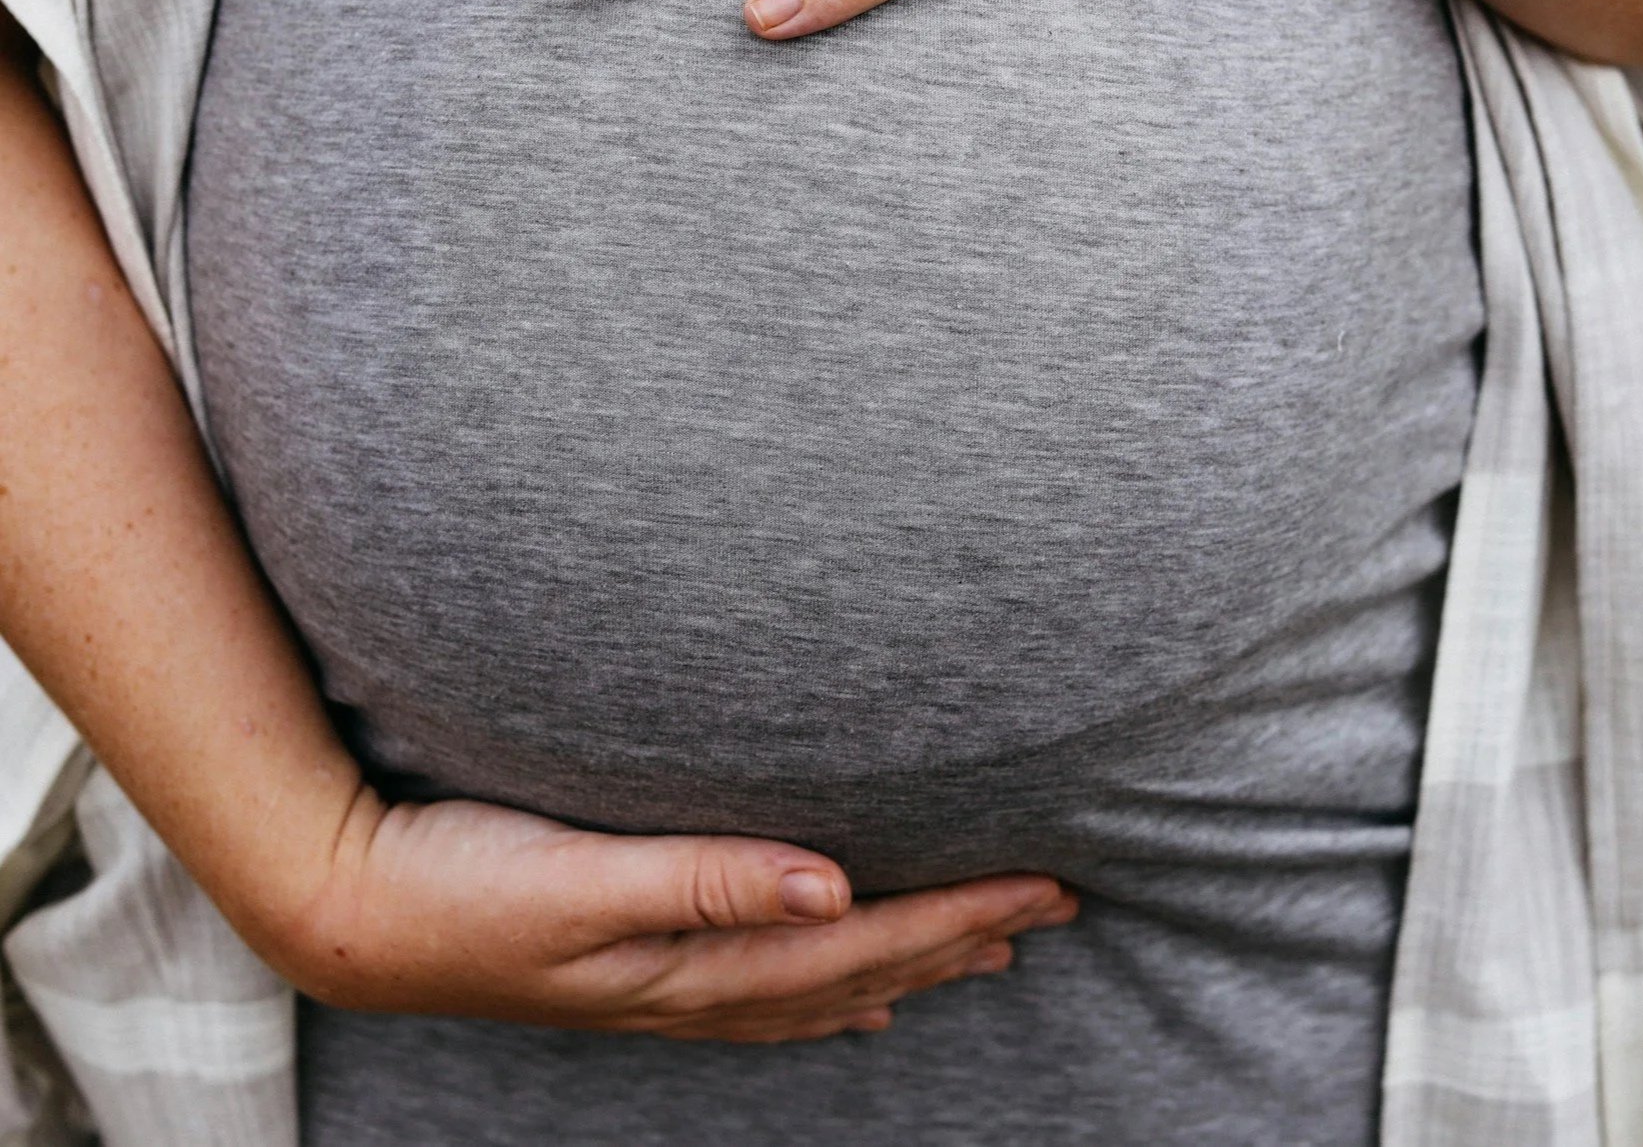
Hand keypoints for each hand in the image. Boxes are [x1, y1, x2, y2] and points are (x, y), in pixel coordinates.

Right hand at [262, 787, 1078, 1041]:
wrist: (355, 911)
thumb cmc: (462, 885)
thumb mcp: (581, 881)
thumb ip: (706, 880)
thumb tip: (833, 885)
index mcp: (694, 958)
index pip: (858, 943)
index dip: (956, 915)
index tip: (1042, 886)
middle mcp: (694, 983)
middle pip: (858, 969)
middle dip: (960, 935)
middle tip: (1052, 903)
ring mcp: (665, 985)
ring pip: (822, 987)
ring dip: (910, 964)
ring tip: (982, 950)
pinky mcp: (636, 968)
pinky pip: (765, 994)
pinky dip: (828, 992)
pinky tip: (851, 997)